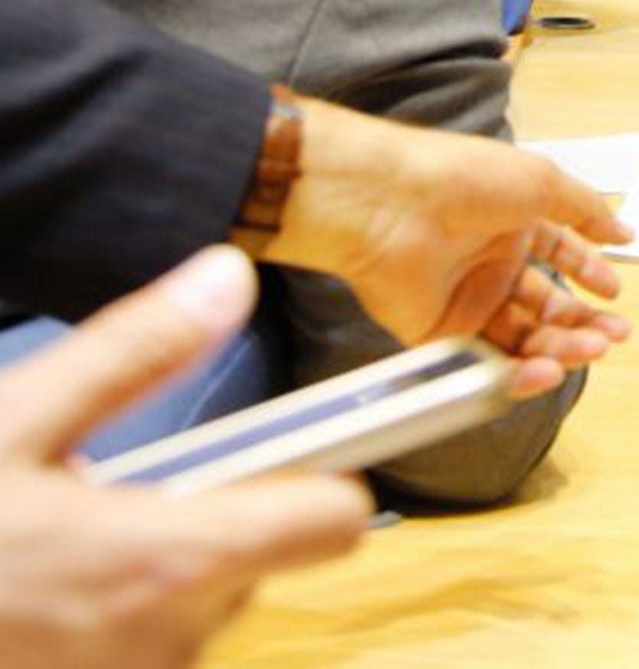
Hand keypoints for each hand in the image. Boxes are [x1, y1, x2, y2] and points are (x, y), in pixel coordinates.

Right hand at [0, 247, 369, 667]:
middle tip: (104, 498)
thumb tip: (226, 275)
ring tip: (53, 555)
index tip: (293, 454)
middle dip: (203, 522)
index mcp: (169, 560)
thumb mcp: (14, 419)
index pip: (338, 522)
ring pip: (195, 609)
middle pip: (258, 561)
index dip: (326, 481)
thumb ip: (132, 350)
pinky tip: (44, 602)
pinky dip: (111, 624)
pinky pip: (144, 653)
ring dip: (148, 578)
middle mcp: (168, 641)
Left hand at [267, 101, 633, 399]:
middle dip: (584, 320)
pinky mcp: (439, 334)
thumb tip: (625, 233)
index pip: (560, 254)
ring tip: (593, 349)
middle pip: (547, 304)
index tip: (613, 291)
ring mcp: (466, 300)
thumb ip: (587, 211)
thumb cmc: (465, 179)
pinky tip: (549, 369)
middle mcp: (490, 263)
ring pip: (524, 336)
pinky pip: (486, 361)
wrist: (389, 204)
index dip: (589, 272)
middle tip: (616, 333)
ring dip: (562, 346)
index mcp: (513, 223)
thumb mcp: (541, 182)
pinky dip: (520, 372)